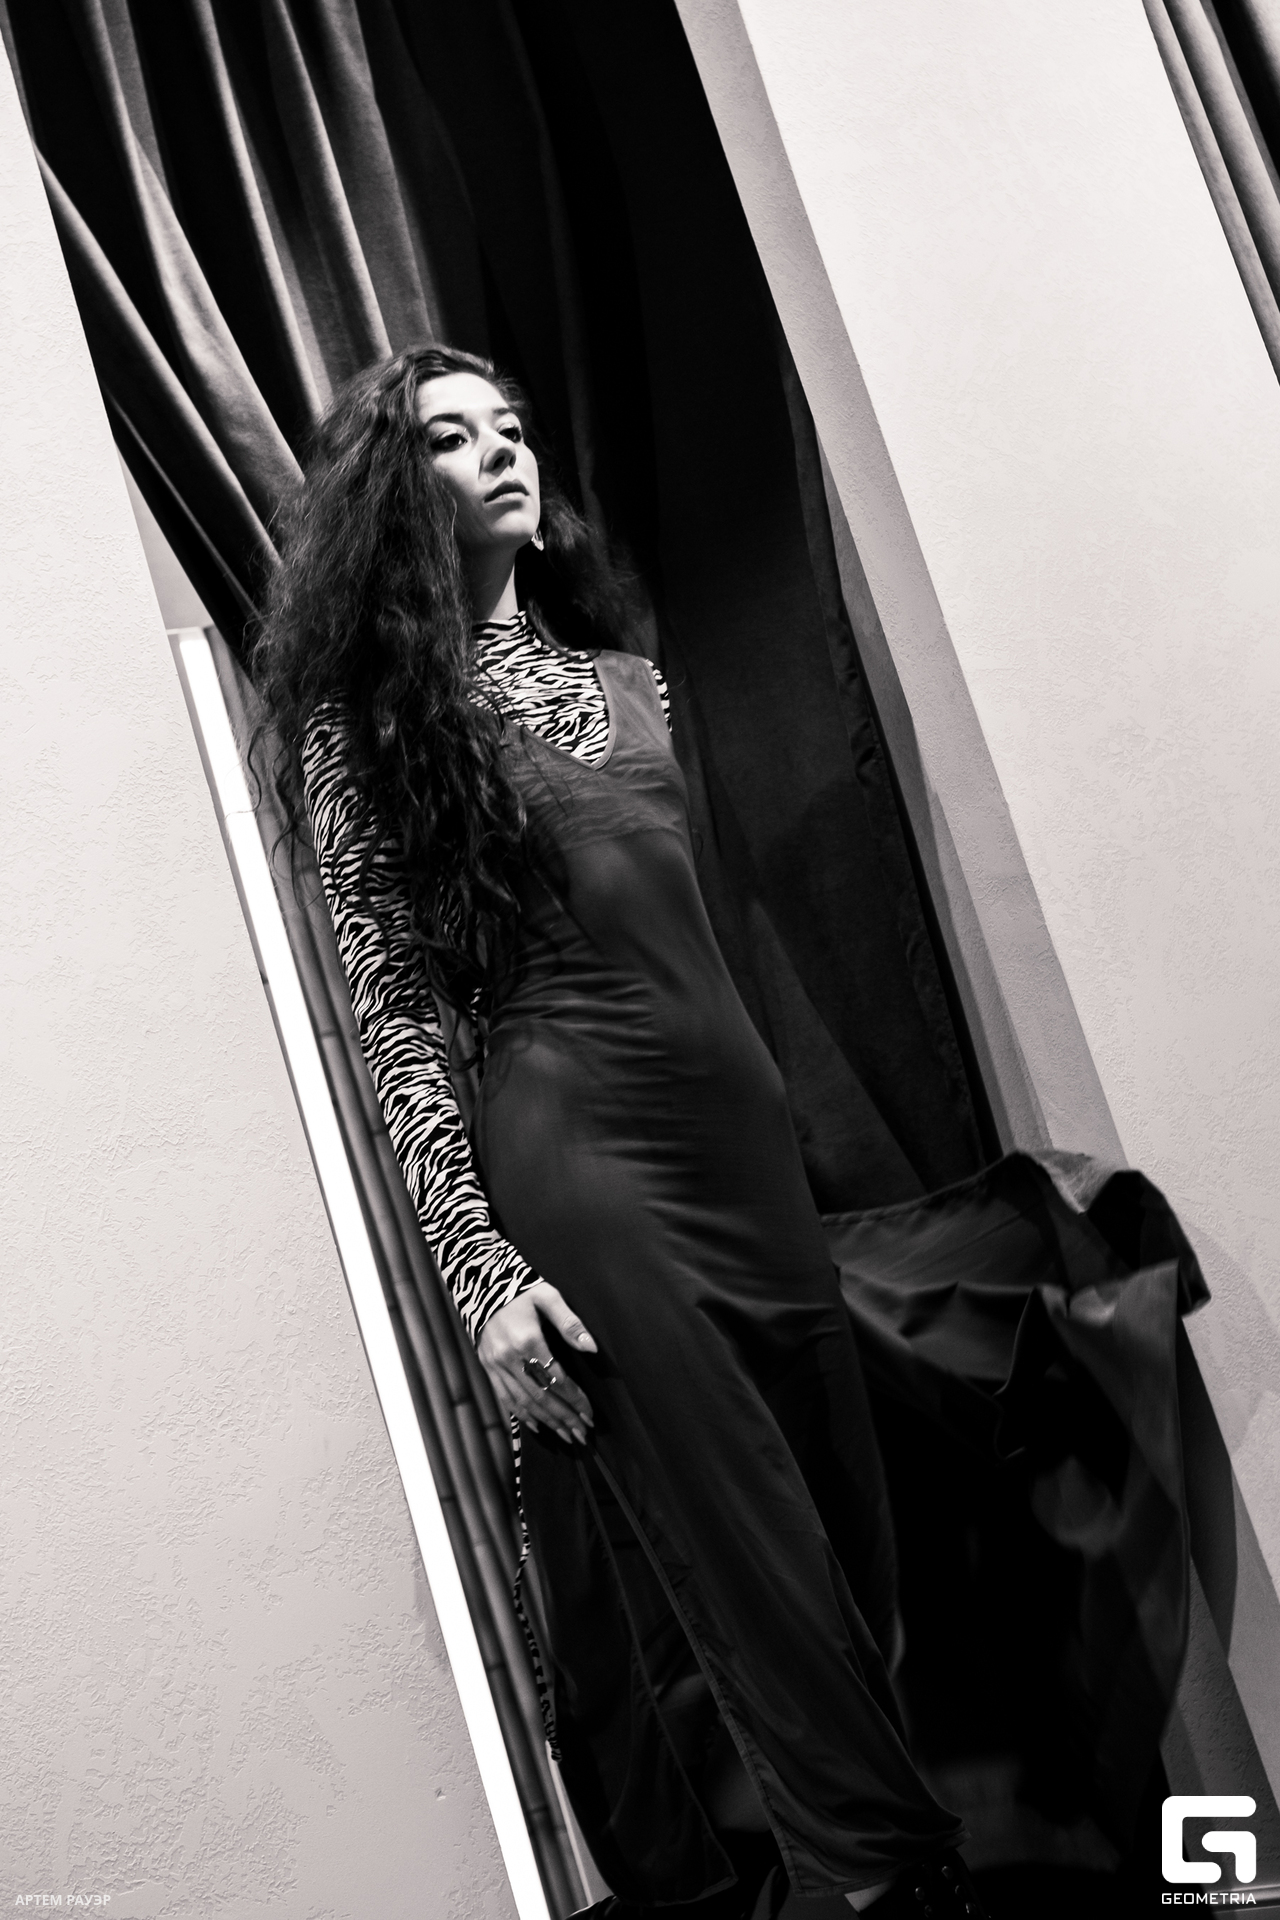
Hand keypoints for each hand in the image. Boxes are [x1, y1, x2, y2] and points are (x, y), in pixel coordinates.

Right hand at [477, 1280, 597, 1444]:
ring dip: (547, 1422)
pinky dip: (522, 1415)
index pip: (557, 1380)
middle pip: (542, 1397)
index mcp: (527, 1341)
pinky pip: (505, 1398)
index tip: (591, 1415)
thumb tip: (591, 1348)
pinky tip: (538, 1426)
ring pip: (523, 1402)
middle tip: (583, 1435)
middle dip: (564, 1418)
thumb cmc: (520, 1288)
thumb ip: (570, 1323)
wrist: (480, 1282)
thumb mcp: (548, 1297)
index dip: (576, 1400)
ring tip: (566, 1436)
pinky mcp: (487, 1367)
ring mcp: (495, 1365)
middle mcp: (509, 1358)